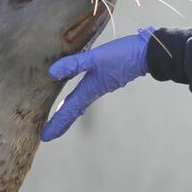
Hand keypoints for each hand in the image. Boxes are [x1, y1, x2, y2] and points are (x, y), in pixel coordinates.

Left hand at [41, 27, 155, 140]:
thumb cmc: (122, 56)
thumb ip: (74, 64)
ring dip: (70, 112)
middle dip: (62, 122)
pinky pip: (87, 94)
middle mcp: (94, 91)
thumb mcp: (96, 58)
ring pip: (81, 103)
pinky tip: (80, 94)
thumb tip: (52, 73)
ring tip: (60, 118)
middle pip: (74, 111)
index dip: (56, 123)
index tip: (45, 137)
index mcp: (90, 90)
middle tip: (48, 134)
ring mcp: (101, 86)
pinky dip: (80, 100)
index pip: (69, 110)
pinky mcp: (107, 79)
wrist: (147, 54)